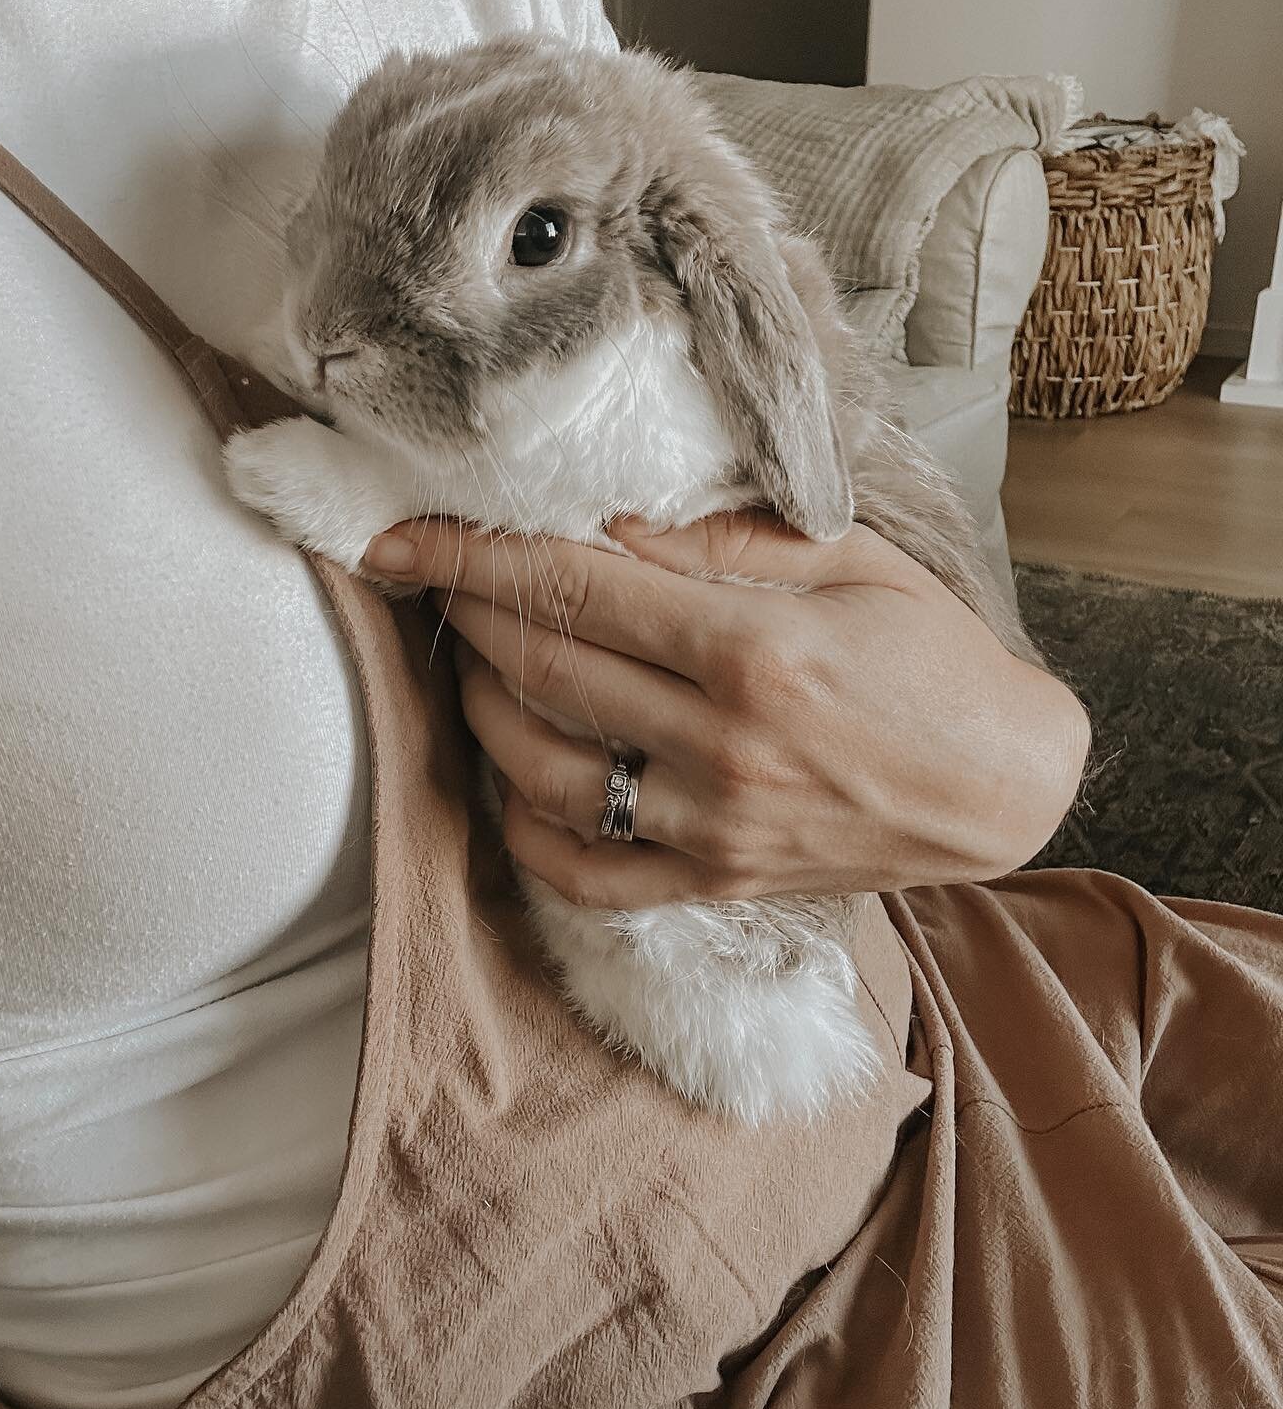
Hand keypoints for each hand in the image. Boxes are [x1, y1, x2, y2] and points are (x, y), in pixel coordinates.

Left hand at [362, 512, 1089, 909]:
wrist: (1007, 787)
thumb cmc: (939, 660)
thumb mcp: (855, 564)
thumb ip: (726, 545)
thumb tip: (607, 523)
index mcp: (754, 652)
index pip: (575, 589)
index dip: (474, 555)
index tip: (401, 534)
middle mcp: (722, 747)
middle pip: (545, 670)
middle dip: (468, 614)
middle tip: (433, 578)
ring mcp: (713, 829)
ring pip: (545, 773)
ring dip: (484, 712)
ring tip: (475, 664)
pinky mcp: (715, 884)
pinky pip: (587, 875)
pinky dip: (528, 829)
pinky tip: (517, 777)